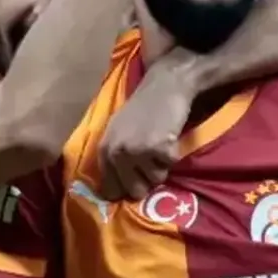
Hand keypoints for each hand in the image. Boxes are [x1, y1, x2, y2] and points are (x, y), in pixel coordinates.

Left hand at [97, 55, 197, 200]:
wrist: (164, 85)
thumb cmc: (142, 108)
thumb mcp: (117, 131)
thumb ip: (114, 157)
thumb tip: (115, 192)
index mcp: (104, 150)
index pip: (110, 190)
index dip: (125, 188)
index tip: (136, 182)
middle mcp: (117, 153)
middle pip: (135, 191)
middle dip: (146, 180)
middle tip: (151, 160)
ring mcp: (138, 151)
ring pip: (156, 180)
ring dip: (161, 165)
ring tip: (159, 143)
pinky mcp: (159, 148)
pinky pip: (170, 165)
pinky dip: (173, 154)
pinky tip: (169, 137)